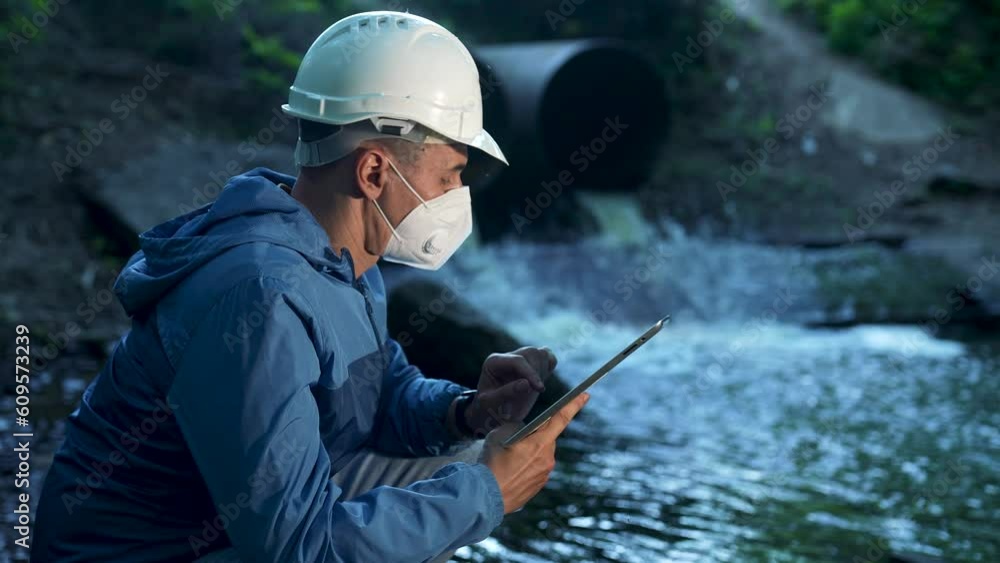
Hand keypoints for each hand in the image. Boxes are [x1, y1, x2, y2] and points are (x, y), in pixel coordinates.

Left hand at [466, 346, 556, 436]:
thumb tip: (526, 384)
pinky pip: (546, 356)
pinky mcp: (530, 364)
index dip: (531, 373)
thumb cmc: (489, 409)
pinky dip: (549, 365)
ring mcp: (519, 358)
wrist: (492, 414)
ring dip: (543, 370)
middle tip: (536, 392)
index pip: (517, 361)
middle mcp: (506, 357)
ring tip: (536, 389)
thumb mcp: (492, 404)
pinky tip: (544, 380)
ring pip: (540, 353)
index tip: (540, 389)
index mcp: (493, 362)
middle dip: (537, 372)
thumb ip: (507, 393)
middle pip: (530, 353)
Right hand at [480, 392, 588, 513]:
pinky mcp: (538, 487)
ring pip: (540, 455)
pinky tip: (510, 472)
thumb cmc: (492, 463)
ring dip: (529, 453)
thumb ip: (515, 426)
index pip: (561, 418)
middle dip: (534, 436)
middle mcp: (547, 459)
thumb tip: (522, 429)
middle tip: (514, 443)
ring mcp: (544, 474)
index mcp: (540, 443)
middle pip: (546, 438)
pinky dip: (525, 467)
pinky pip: (536, 470)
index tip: (586, 394)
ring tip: (508, 460)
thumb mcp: (498, 434)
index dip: (574, 404)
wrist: (485, 497)